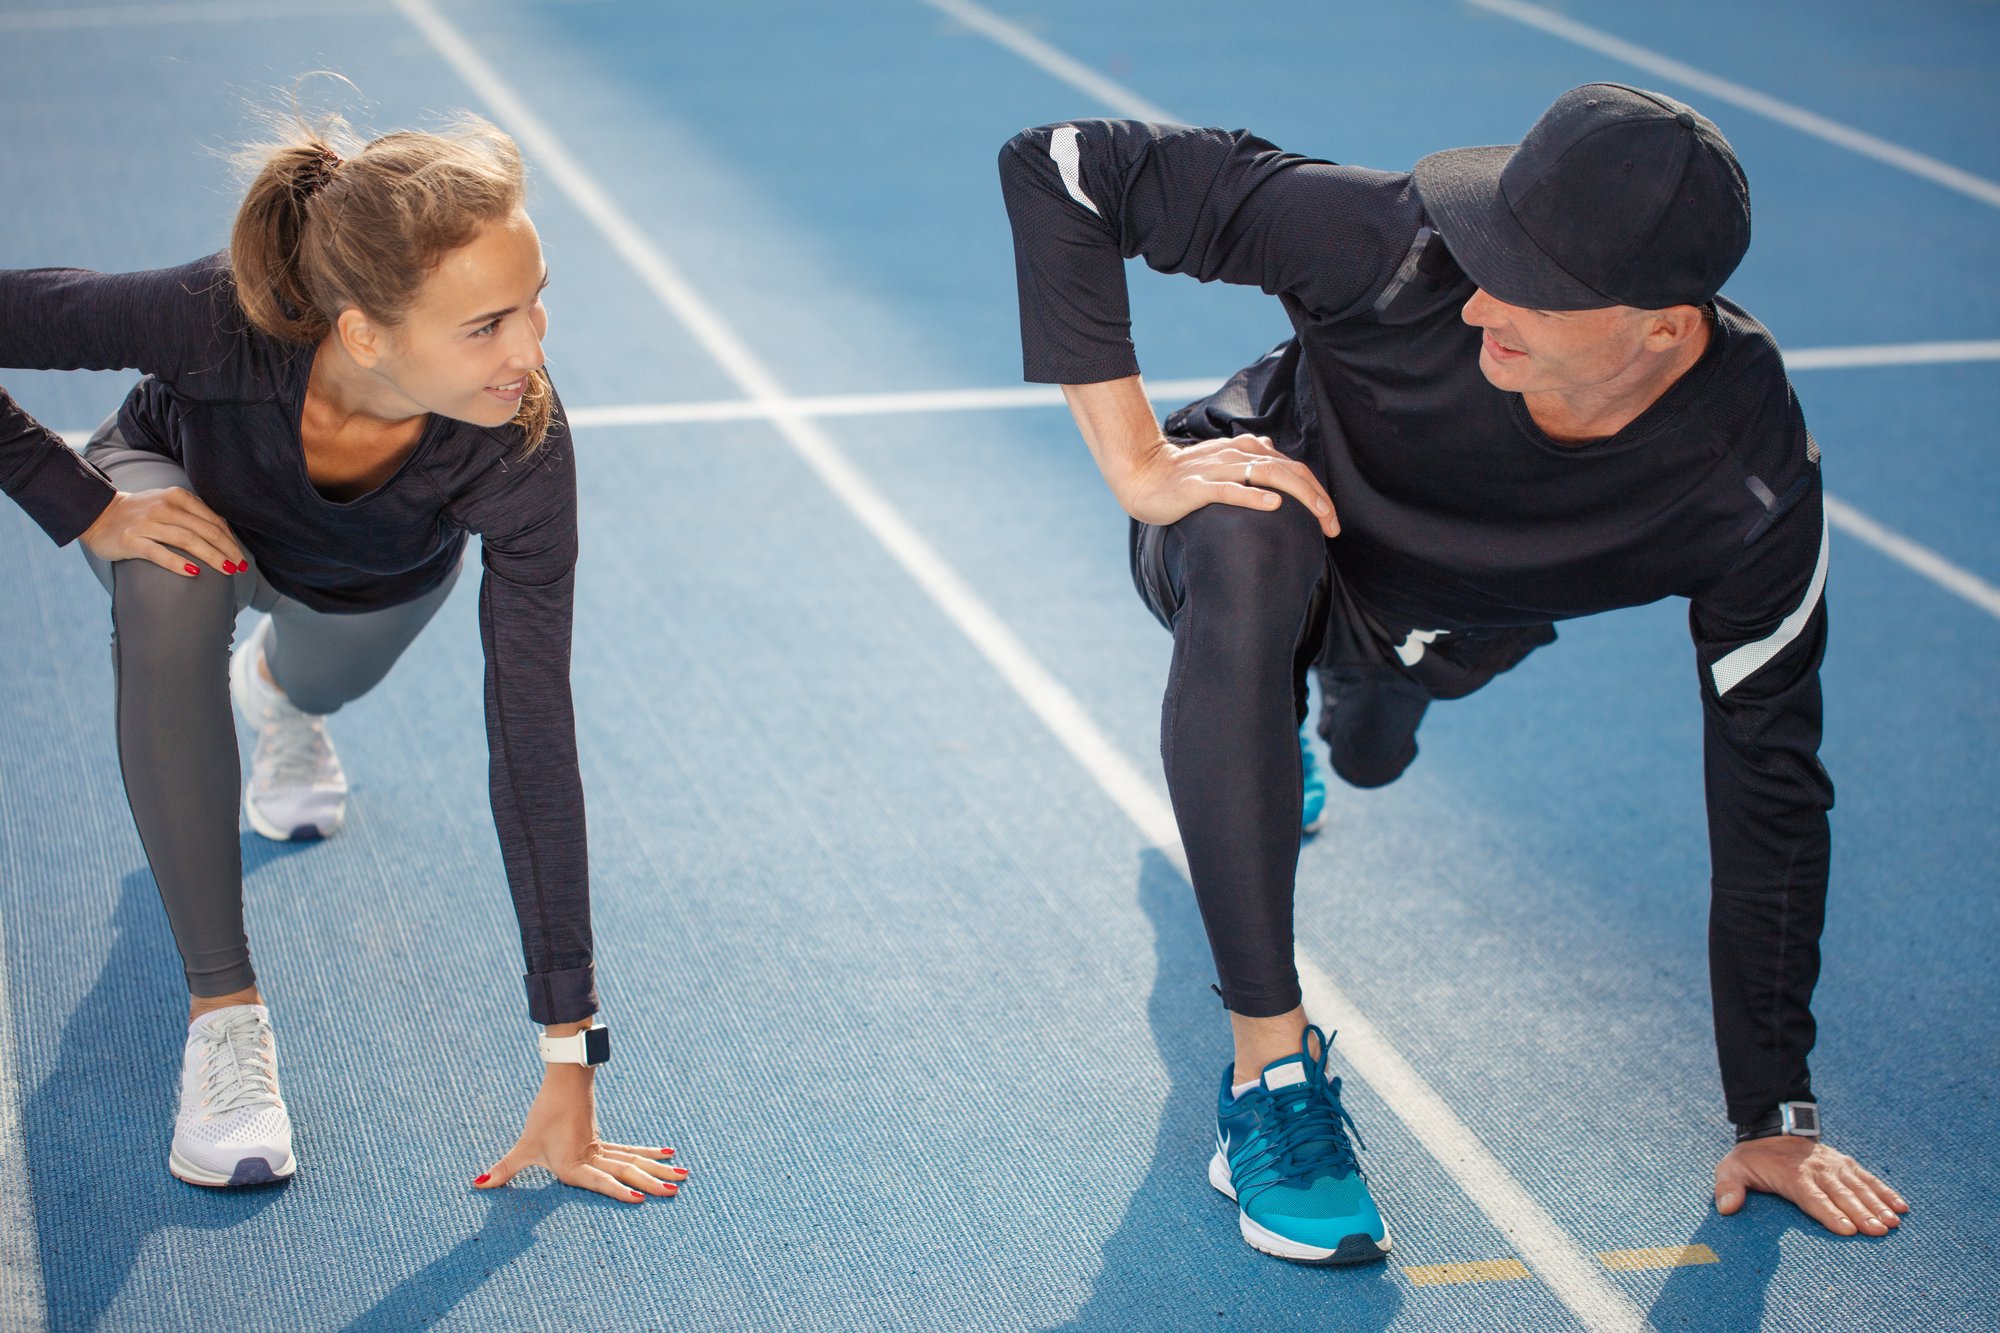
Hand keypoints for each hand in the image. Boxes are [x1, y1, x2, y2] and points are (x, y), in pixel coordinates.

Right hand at [79, 487, 245, 576]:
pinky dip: (178, 563)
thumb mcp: (168, 504)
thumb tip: (225, 534)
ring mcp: (146, 524)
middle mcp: (163, 508)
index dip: (230, 538)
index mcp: (176, 497)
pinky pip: (159, 553)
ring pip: (187, 541)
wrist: (98, 515)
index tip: (241, 555)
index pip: (212, 519)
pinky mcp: (131, 540)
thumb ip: (193, 514)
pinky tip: (194, 573)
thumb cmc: (141, 513)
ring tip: (227, 570)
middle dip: (227, 549)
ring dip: (212, 557)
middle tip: (241, 567)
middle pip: (204, 530)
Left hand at [474, 1063, 687, 1203]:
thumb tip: (477, 1184)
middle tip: (677, 1190)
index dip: (619, 1191)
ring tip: (683, 1175)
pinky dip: (648, 1154)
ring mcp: (601, 1147)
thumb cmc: (544, 1114)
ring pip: (634, 1160)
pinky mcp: (603, 1140)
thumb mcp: (524, 1145)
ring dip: (657, 1170)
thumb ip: (505, 1169)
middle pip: (627, 1170)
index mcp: (574, 1163)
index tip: (641, 1199)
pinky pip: (630, 1151)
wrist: (564, 1079)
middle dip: (652, 1182)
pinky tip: (666, 1155)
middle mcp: (592, 1157)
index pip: (600, 1180)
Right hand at [1118, 433, 1339, 536]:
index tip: (1331, 519)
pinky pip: (1230, 489)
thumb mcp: (1224, 464)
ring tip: (1318, 515)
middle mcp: (1236, 454)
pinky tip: (1274, 505)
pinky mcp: (1197, 487)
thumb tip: (1277, 460)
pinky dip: (1253, 496)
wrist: (1143, 476)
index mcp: (1246, 448)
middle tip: (1333, 525)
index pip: (1292, 466)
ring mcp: (1217, 469)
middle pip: (1287, 470)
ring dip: (1298, 494)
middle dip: (1316, 496)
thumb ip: (1251, 461)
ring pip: (1267, 474)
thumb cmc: (1185, 477)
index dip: (1317, 490)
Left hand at [1715, 1136, 1906, 1235]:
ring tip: (1893, 1223)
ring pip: (1859, 1186)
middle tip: (1879, 1231)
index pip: (1813, 1197)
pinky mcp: (1846, 1163)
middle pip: (1841, 1195)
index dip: (1829, 1213)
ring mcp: (1835, 1166)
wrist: (1772, 1129)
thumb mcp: (1731, 1169)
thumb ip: (1728, 1188)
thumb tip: (1726, 1208)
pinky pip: (1868, 1178)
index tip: (1847, 1229)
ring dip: (1877, 1204)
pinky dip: (1885, 1191)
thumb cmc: (1753, 1159)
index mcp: (1792, 1175)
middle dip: (1861, 1213)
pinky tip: (1901, 1207)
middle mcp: (1818, 1170)